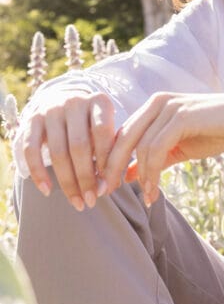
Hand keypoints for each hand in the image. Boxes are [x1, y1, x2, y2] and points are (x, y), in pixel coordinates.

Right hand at [18, 92, 115, 210]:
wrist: (64, 103)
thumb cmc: (93, 123)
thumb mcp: (107, 130)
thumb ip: (112, 152)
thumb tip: (110, 186)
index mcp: (99, 101)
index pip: (103, 132)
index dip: (106, 161)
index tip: (108, 186)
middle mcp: (75, 102)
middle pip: (79, 145)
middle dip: (86, 177)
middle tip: (92, 200)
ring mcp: (51, 110)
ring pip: (57, 151)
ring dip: (67, 182)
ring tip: (77, 202)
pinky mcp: (31, 120)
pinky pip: (31, 150)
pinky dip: (39, 173)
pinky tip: (47, 191)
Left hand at [104, 90, 223, 204]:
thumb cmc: (217, 130)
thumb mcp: (179, 148)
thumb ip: (153, 159)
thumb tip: (126, 176)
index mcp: (153, 106)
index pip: (121, 134)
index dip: (110, 160)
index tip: (106, 185)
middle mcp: (156, 102)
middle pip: (122, 139)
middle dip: (111, 168)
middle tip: (106, 192)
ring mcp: (169, 107)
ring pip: (140, 147)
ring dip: (140, 176)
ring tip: (147, 196)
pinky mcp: (181, 116)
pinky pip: (157, 148)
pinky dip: (152, 172)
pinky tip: (155, 189)